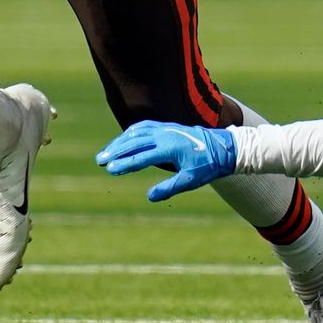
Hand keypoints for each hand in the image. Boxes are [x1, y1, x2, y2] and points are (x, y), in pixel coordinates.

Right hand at [95, 120, 236, 201]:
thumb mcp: (190, 180)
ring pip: (137, 132)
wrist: (222, 147)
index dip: (124, 164)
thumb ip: (169, 188)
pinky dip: (131, 132)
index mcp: (169, 148)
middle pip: (134, 142)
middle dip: (116, 151)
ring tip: (107, 152)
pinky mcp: (168, 126)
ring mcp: (166, 128)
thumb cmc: (207, 165)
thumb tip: (149, 196)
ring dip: (120, 141)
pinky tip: (124, 139)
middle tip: (100, 161)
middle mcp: (165, 135)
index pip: (141, 157)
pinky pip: (145, 126)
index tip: (110, 170)